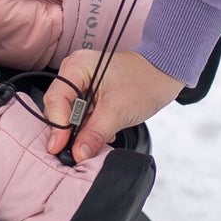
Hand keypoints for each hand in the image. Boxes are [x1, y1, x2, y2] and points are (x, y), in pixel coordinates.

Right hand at [43, 49, 185, 161]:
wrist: (164, 73)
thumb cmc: (145, 82)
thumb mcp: (117, 112)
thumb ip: (94, 134)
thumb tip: (78, 153)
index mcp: (76, 66)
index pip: (56, 100)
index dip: (57, 126)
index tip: (59, 148)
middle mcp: (74, 70)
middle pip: (59, 106)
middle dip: (68, 130)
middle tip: (76, 150)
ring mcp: (81, 80)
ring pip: (69, 112)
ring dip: (81, 129)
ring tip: (97, 138)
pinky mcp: (89, 90)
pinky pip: (81, 112)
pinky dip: (89, 125)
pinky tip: (104, 131)